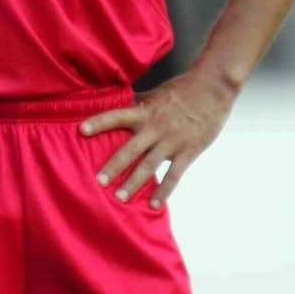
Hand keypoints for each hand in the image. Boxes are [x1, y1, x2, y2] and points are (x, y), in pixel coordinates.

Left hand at [79, 68, 236, 207]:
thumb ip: (135, 103)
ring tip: (120, 198)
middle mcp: (155, 127)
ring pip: (149, 165)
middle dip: (113, 166)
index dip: (99, 122)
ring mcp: (172, 141)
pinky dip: (163, 191)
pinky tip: (153, 205)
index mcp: (145, 111)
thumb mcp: (155, 94)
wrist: (213, 88)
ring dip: (134, 182)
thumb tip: (111, 103)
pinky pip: (174, 175)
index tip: (81, 130)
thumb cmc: (181, 90)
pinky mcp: (188, 152)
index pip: (117, 115)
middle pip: (130, 149)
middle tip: (98, 182)